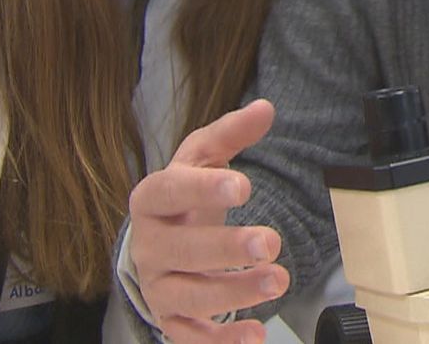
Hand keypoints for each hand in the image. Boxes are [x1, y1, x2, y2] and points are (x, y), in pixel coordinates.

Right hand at [129, 99, 288, 343]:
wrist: (160, 243)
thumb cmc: (185, 197)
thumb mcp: (203, 159)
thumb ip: (231, 134)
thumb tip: (265, 108)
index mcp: (151, 200)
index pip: (168, 193)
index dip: (202, 190)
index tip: (244, 186)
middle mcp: (149, 246)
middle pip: (181, 250)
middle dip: (226, 249)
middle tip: (271, 243)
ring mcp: (158, 287)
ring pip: (189, 296)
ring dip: (234, 293)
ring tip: (278, 280)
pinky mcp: (171, 321)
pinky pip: (191, 337)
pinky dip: (222, 341)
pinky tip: (256, 335)